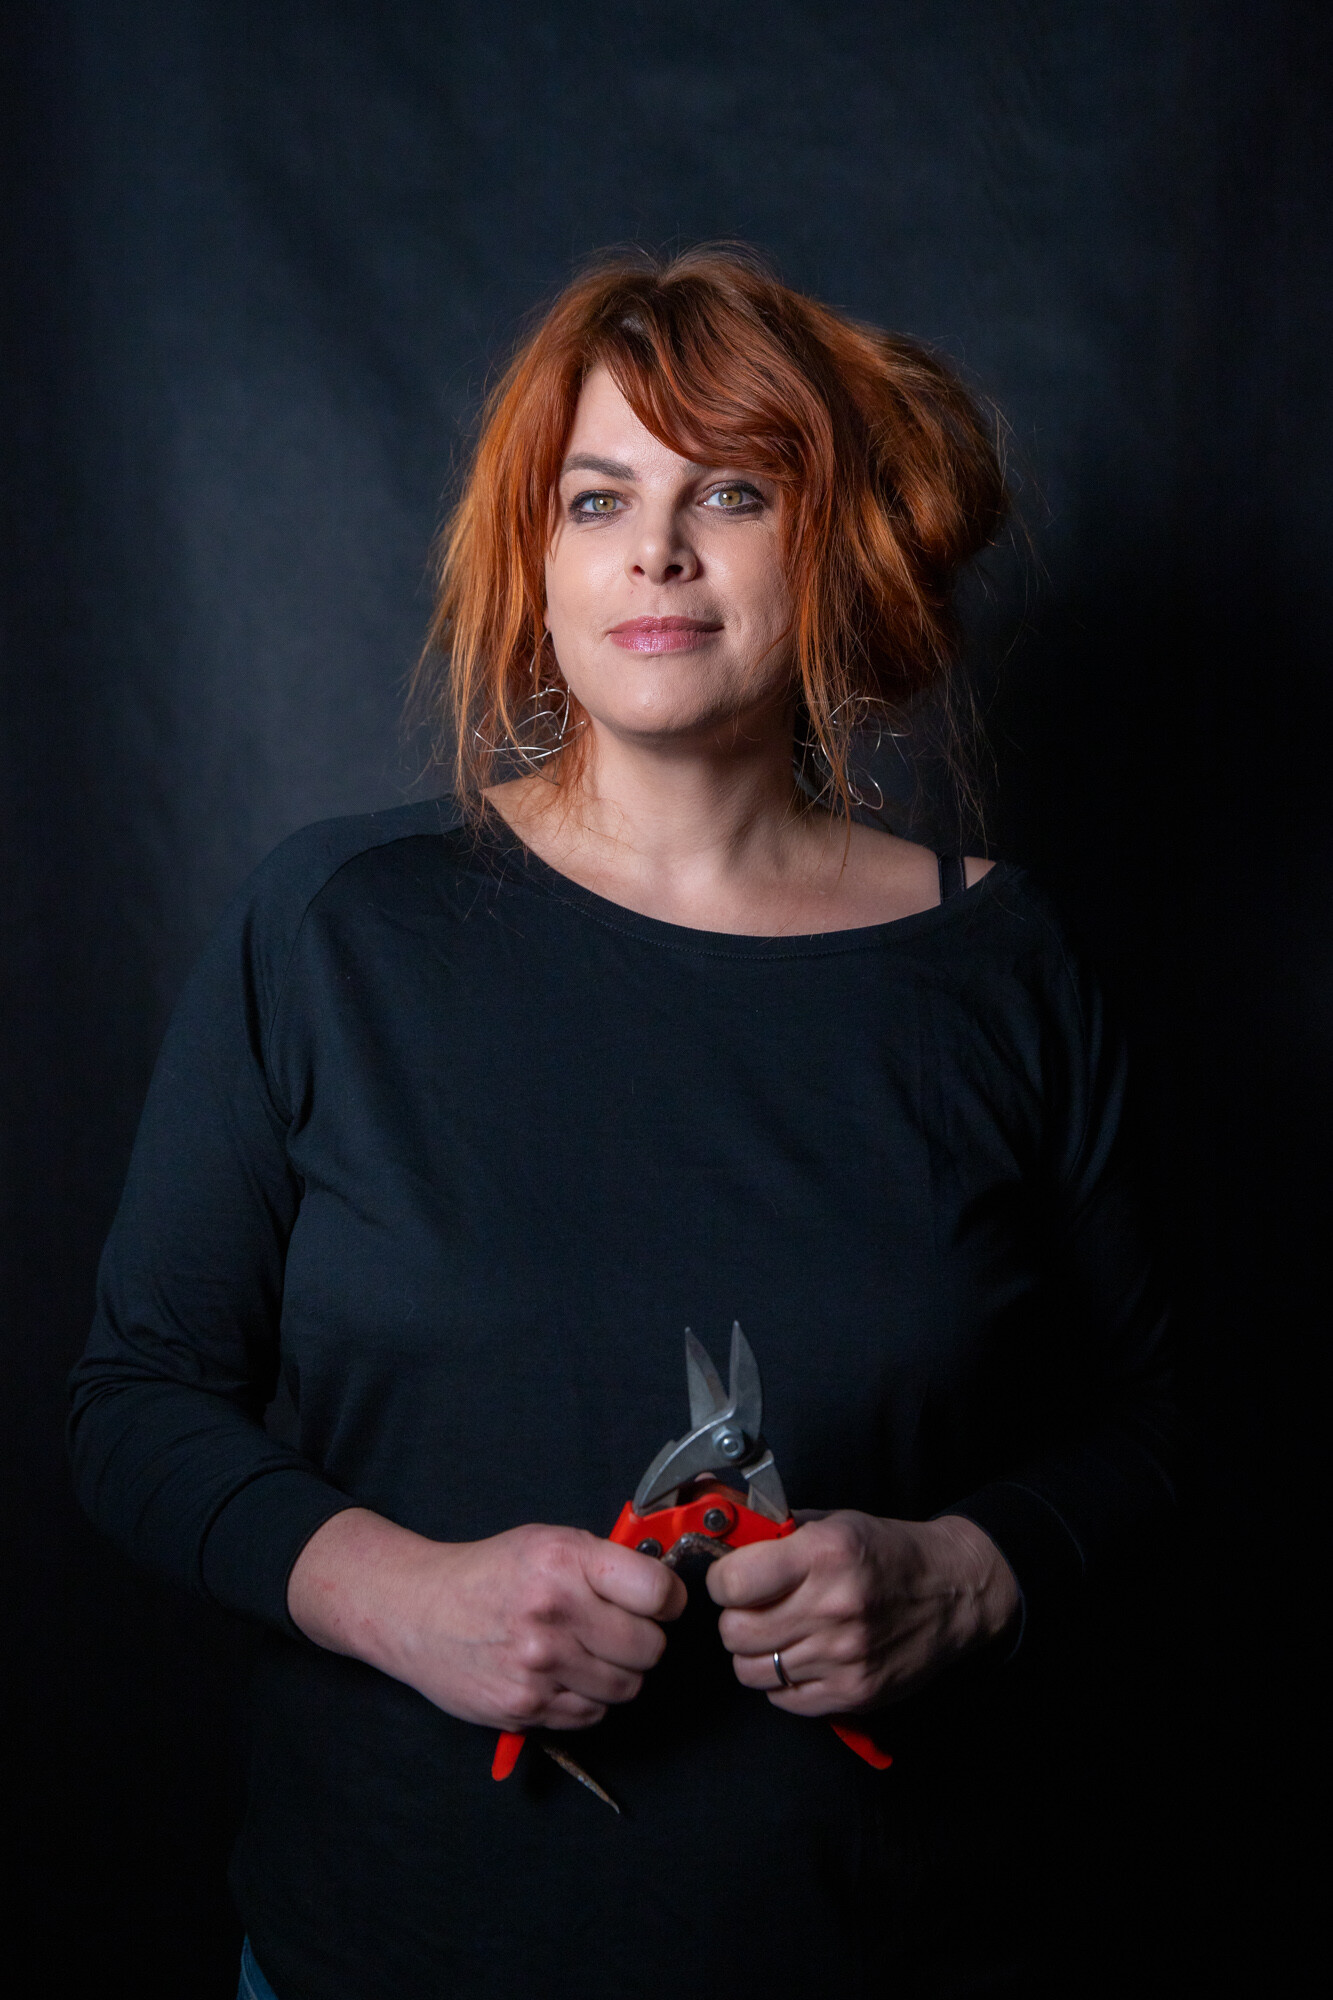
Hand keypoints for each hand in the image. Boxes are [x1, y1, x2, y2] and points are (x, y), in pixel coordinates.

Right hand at [288, 1508, 686, 1731]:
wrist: (417, 1611)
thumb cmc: (488, 1573)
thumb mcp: (547, 1542)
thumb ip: (605, 1562)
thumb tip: (666, 1588)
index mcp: (564, 1561)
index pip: (658, 1592)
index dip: (668, 1600)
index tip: (659, 1602)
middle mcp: (552, 1613)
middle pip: (649, 1649)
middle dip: (643, 1640)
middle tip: (619, 1629)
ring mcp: (538, 1665)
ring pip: (626, 1688)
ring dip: (617, 1674)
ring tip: (587, 1651)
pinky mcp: (525, 1706)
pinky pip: (592, 1714)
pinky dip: (588, 1699)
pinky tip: (564, 1675)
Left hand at [706, 1511, 1019, 1715]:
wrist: (955, 1592)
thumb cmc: (890, 1552)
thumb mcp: (836, 1523)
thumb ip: (778, 1533)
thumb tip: (723, 1537)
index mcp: (824, 1554)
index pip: (732, 1583)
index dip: (722, 1581)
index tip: (731, 1579)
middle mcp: (833, 1607)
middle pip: (735, 1632)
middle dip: (734, 1619)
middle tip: (753, 1608)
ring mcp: (844, 1656)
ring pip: (751, 1671)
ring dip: (755, 1653)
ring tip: (778, 1634)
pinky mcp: (854, 1693)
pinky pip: (783, 1699)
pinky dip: (781, 1681)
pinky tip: (801, 1657)